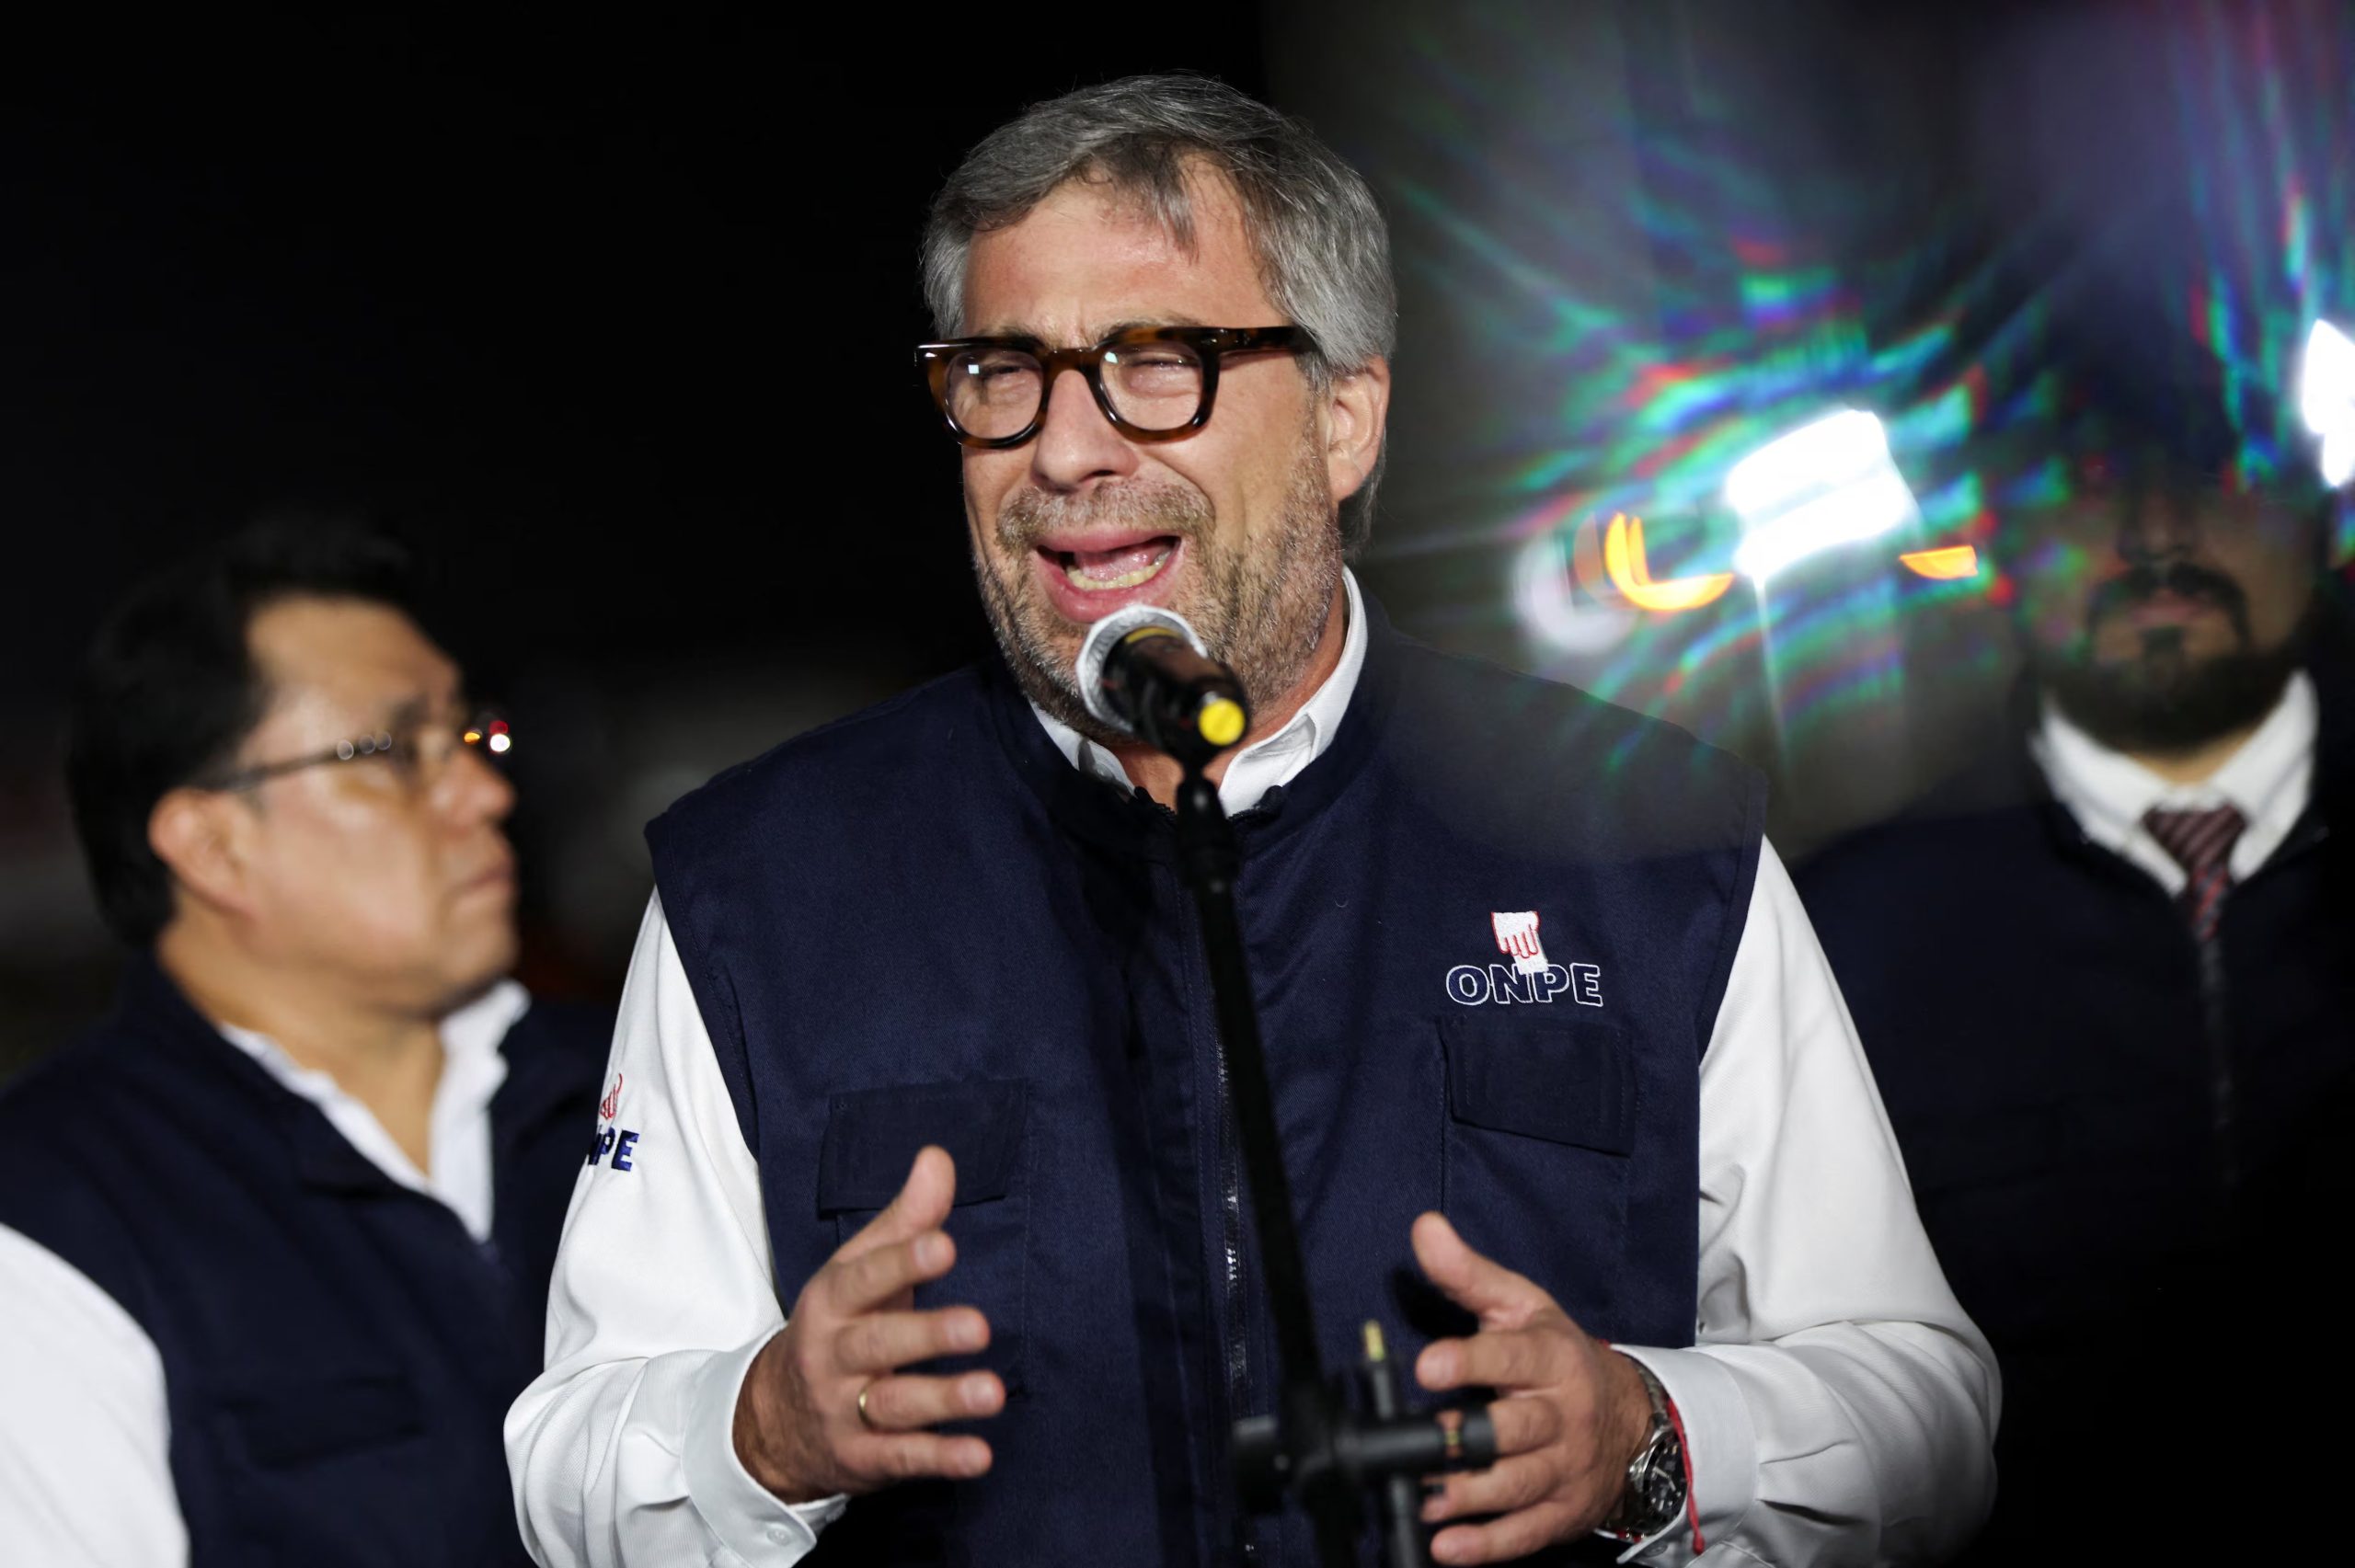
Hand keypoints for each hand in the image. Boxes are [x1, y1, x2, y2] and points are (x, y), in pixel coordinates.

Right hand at [733, 1146, 1003, 1501]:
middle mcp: (834, 1356)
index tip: (945, 1245)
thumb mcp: (858, 1269)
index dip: (904, 1262)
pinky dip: (939, 1459)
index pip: (865, 1278)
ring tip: (991, 1392)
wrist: (771, 1418)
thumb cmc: (839, 1325)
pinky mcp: (861, 1458)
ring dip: (943, 1400)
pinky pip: (901, 1459)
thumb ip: (905, 1220)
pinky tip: (980, 1455)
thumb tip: (939, 1157)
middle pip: (879, 1344)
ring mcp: (844, 1410)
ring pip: (893, 1404)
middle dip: (927, 1335)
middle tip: (978, 1326)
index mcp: (833, 1301)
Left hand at [1409, 1212, 1655, 1564]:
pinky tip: (1449, 1548)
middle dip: (1467, 1439)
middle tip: (1421, 1443)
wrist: (1628, 1418)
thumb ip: (1468, 1273)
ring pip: (1517, 1485)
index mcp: (1550, 1357)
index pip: (1511, 1357)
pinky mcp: (1561, 1512)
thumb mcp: (1520, 1306)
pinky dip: (1487, 1544)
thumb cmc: (1556, 1357)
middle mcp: (1561, 1415)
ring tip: (1424, 1500)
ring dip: (1469, 1497)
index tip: (1428, 1366)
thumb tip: (1424, 1229)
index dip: (1470, 1361)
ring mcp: (1564, 1468)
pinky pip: (1525, 1533)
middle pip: (1516, 1430)